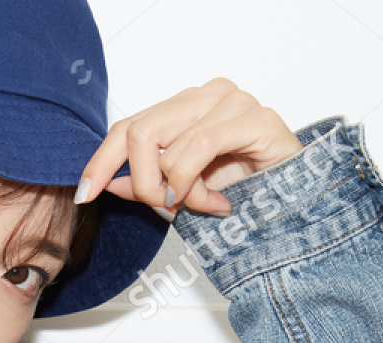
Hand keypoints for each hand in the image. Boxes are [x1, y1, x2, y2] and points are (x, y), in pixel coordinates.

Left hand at [75, 78, 303, 218]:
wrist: (296, 204)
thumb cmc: (245, 193)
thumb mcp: (181, 194)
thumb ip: (144, 185)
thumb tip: (106, 184)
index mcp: (185, 107)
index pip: (127, 125)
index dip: (100, 161)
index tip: (85, 194)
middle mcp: (206, 95)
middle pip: (139, 132)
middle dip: (142, 183)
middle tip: (163, 207)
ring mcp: (233, 101)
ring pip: (167, 146)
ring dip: (179, 192)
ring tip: (204, 206)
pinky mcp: (257, 116)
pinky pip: (200, 147)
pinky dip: (197, 185)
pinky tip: (217, 203)